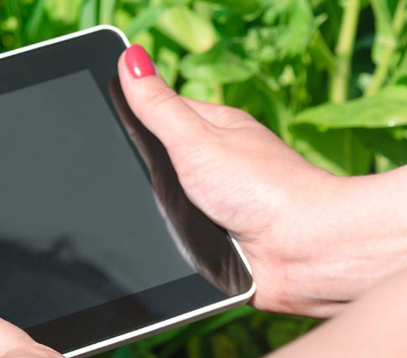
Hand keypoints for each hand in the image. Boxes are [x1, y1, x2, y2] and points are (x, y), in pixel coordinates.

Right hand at [118, 45, 406, 316]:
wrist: (304, 251)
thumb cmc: (264, 188)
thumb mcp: (197, 140)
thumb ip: (159, 106)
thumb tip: (130, 58)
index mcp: (214, 129)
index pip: (159, 114)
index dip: (130, 119)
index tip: (102, 127)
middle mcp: (216, 165)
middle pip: (156, 163)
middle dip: (139, 177)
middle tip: (132, 183)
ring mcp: (215, 203)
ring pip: (161, 205)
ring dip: (153, 216)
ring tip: (154, 219)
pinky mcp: (215, 241)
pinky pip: (175, 239)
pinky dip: (169, 244)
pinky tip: (166, 244)